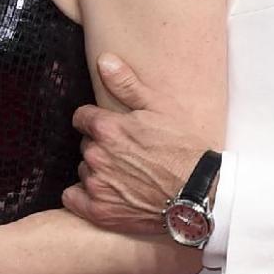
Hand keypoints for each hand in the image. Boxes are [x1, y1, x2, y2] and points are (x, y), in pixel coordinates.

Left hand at [63, 53, 210, 234]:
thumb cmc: (183, 148)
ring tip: (125, 174)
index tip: (112, 128)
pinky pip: (73, 199)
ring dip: (98, 170)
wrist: (199, 191)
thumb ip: (126, 84)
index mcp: (107, 128)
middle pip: (86, 144)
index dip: (96, 121)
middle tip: (127, 152)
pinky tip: (106, 194)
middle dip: (101, 146)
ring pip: (84, 170)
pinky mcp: (100, 211)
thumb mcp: (159, 107)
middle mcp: (96, 156)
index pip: (82, 118)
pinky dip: (84, 196)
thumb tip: (103, 61)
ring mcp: (97, 186)